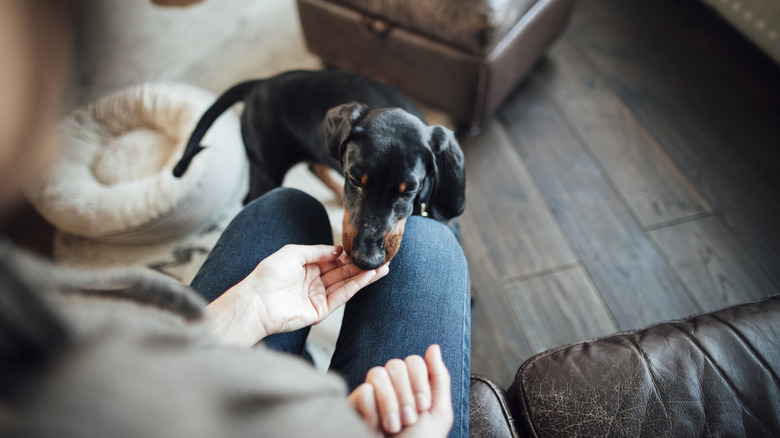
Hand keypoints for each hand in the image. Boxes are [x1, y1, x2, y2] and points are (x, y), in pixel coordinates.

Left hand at [208, 244, 387, 345]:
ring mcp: (317, 297)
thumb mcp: (293, 252)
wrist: (256, 301)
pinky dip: (356, 286)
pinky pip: (341, 296)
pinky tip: (368, 276)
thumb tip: (339, 251)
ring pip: (345, 284)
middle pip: (342, 272)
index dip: (347, 255)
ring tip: (382, 267)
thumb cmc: (268, 275)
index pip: (332, 260)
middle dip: (361, 266)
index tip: (363, 248)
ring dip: (364, 276)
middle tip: (380, 258)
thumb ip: (318, 251)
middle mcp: (313, 282)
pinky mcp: (320, 311)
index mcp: (305, 267)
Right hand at [347, 345, 453, 437]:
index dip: (420, 381)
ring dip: (390, 403)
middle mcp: (391, 388)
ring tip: (393, 426)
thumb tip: (433, 346)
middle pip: (396, 364)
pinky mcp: (353, 405)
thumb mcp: (438, 414)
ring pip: (377, 373)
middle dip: (406, 394)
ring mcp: (370, 396)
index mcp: (412, 388)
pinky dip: (374, 412)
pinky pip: (363, 391)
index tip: (423, 406)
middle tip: (409, 420)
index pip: (413, 361)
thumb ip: (439, 378)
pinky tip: (374, 428)